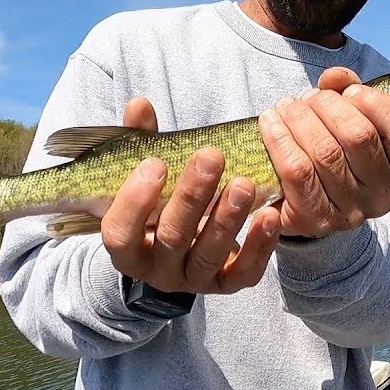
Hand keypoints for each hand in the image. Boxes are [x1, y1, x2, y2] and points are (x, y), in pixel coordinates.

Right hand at [101, 97, 280, 293]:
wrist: (182, 248)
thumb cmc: (159, 204)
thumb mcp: (145, 177)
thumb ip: (140, 144)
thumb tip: (139, 105)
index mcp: (127, 246)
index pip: (119, 232)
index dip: (134, 201)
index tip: (155, 163)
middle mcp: (157, 271)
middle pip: (171, 238)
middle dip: (192, 196)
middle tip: (211, 156)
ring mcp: (192, 280)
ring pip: (208, 255)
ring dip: (227, 219)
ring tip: (243, 183)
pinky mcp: (226, 284)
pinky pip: (244, 273)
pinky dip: (259, 246)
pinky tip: (270, 215)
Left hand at [258, 67, 389, 238]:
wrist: (303, 204)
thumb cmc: (335, 154)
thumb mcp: (353, 123)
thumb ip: (350, 93)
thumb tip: (334, 78)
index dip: (375, 103)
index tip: (349, 91)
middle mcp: (382, 196)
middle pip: (359, 137)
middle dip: (328, 106)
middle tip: (309, 98)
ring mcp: (351, 212)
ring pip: (325, 152)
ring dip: (300, 118)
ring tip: (287, 106)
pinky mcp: (315, 220)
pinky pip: (297, 172)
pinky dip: (280, 139)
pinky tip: (270, 121)